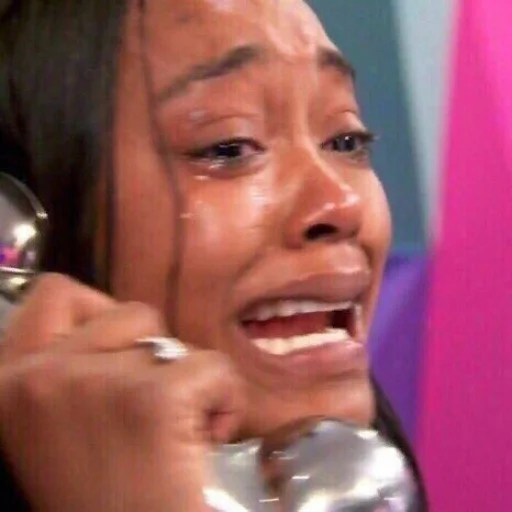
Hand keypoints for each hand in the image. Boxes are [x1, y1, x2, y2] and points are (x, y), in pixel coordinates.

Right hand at [0, 274, 243, 510]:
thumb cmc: (105, 495)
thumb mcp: (61, 424)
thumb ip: (76, 369)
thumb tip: (126, 336)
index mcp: (9, 382)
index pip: (55, 295)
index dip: (100, 314)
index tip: (120, 355)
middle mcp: (41, 375)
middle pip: (131, 312)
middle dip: (151, 352)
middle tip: (150, 404)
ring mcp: (97, 383)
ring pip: (173, 343)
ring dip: (184, 381)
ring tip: (175, 433)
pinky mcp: (156, 400)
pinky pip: (214, 368)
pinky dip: (226, 400)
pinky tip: (210, 438)